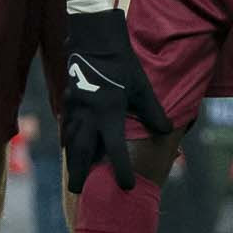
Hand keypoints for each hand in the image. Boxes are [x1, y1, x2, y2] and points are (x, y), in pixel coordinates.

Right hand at [60, 6, 169, 191]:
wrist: (94, 40)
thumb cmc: (122, 64)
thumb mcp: (141, 88)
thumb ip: (153, 112)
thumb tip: (167, 131)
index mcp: (109, 114)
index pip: (115, 151)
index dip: (121, 170)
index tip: (127, 187)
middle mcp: (88, 116)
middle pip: (81, 153)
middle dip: (80, 174)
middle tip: (79, 192)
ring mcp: (75, 109)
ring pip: (70, 142)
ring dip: (71, 162)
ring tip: (72, 177)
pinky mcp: (67, 102)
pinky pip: (65, 128)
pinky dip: (67, 142)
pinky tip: (68, 148)